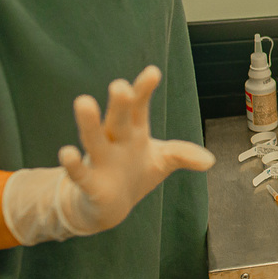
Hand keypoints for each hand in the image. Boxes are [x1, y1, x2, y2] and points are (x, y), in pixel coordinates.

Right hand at [57, 66, 214, 233]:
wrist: (112, 206)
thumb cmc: (136, 173)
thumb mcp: (163, 161)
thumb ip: (183, 155)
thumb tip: (210, 160)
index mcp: (134, 131)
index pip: (139, 106)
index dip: (144, 90)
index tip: (153, 72)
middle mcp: (115, 140)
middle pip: (118, 118)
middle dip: (119, 103)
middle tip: (119, 85)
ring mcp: (101, 159)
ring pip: (93, 138)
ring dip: (89, 122)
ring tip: (83, 101)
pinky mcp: (90, 182)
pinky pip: (79, 172)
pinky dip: (73, 164)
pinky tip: (67, 152)